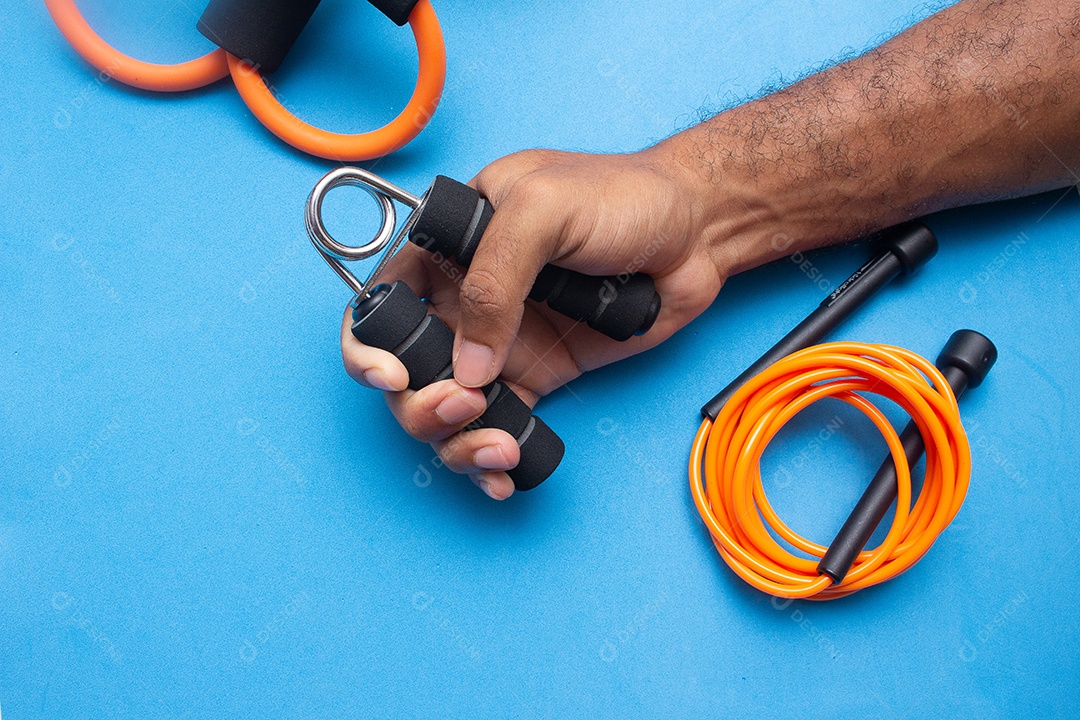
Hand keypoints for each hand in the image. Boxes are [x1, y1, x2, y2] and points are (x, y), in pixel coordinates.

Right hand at [340, 147, 732, 499]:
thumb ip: (494, 277)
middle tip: (464, 404)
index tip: (392, 375)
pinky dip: (492, 461)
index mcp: (445, 249)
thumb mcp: (542, 209)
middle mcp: (463, 301)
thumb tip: (468, 364)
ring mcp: (500, 344)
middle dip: (418, 404)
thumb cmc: (620, 196)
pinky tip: (506, 476)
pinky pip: (500, 427)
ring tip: (498, 451)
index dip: (367, 346)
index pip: (378, 303)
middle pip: (406, 372)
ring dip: (457, 442)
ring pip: (447, 410)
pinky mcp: (539, 376)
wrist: (694, 231)